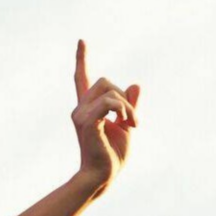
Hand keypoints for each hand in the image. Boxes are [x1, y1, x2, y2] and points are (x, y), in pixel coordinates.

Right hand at [72, 40, 140, 193]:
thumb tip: (135, 84)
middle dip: (124, 96)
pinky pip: (108, 102)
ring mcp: (80, 115)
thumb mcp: (127, 125)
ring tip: (132, 124)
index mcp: (88, 108)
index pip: (82, 78)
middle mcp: (80, 109)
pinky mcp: (86, 123)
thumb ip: (130, 105)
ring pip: (108, 90)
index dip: (82, 59)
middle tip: (133, 120)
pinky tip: (127, 123)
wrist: (103, 175)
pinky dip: (123, 109)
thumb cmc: (113, 154)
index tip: (82, 41)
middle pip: (104, 80)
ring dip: (127, 105)